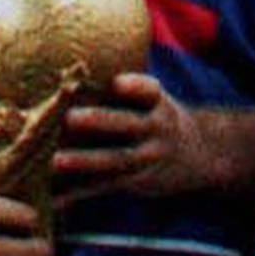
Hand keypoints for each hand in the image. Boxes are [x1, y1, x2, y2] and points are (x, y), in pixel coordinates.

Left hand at [57, 74, 254, 199]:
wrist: (201, 155)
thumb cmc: (158, 116)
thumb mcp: (155, 98)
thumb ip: (124, 87)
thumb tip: (69, 56)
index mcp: (157, 103)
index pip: (149, 91)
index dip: (135, 87)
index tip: (117, 82)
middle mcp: (155, 129)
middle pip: (128, 125)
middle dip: (99, 121)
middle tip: (70, 118)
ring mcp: (148, 157)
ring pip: (116, 160)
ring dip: (85, 160)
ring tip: (56, 161)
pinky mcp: (136, 181)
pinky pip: (104, 187)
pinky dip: (77, 193)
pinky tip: (53, 198)